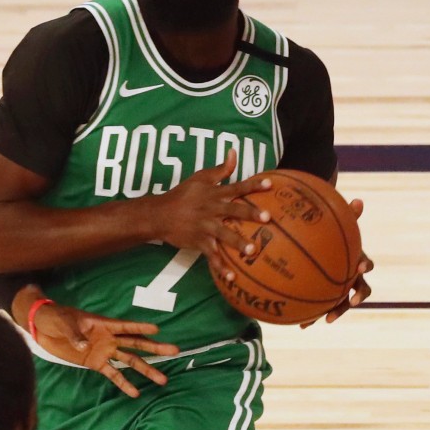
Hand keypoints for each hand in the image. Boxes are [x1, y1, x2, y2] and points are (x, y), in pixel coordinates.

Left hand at [13, 287, 178, 397]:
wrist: (43, 327)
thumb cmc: (55, 318)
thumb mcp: (64, 323)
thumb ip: (74, 334)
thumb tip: (83, 346)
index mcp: (103, 324)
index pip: (126, 326)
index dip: (140, 327)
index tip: (158, 328)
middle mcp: (109, 338)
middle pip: (136, 343)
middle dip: (154, 348)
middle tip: (174, 350)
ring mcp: (104, 351)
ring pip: (129, 361)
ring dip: (145, 370)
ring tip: (163, 380)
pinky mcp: (95, 363)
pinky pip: (113, 374)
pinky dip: (123, 384)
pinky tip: (135, 393)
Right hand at [151, 149, 270, 282]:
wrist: (159, 215)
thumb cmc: (182, 195)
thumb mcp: (200, 178)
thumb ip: (221, 169)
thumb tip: (235, 152)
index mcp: (213, 194)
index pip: (236, 187)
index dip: (253, 186)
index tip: (271, 185)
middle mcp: (211, 210)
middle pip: (233, 210)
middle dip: (249, 213)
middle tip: (266, 218)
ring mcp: (204, 227)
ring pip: (223, 235)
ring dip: (237, 242)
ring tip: (251, 251)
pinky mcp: (198, 242)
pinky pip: (211, 256)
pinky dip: (221, 267)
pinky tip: (233, 278)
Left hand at [303, 198, 373, 327]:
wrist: (330, 247)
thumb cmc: (336, 235)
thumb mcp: (341, 225)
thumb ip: (348, 215)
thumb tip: (358, 199)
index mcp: (357, 261)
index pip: (367, 266)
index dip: (366, 267)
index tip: (362, 267)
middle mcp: (353, 277)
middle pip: (360, 290)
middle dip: (355, 297)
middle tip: (350, 303)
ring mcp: (342, 288)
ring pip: (342, 303)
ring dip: (335, 311)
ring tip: (324, 320)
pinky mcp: (328, 295)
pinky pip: (321, 307)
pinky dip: (313, 315)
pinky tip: (300, 324)